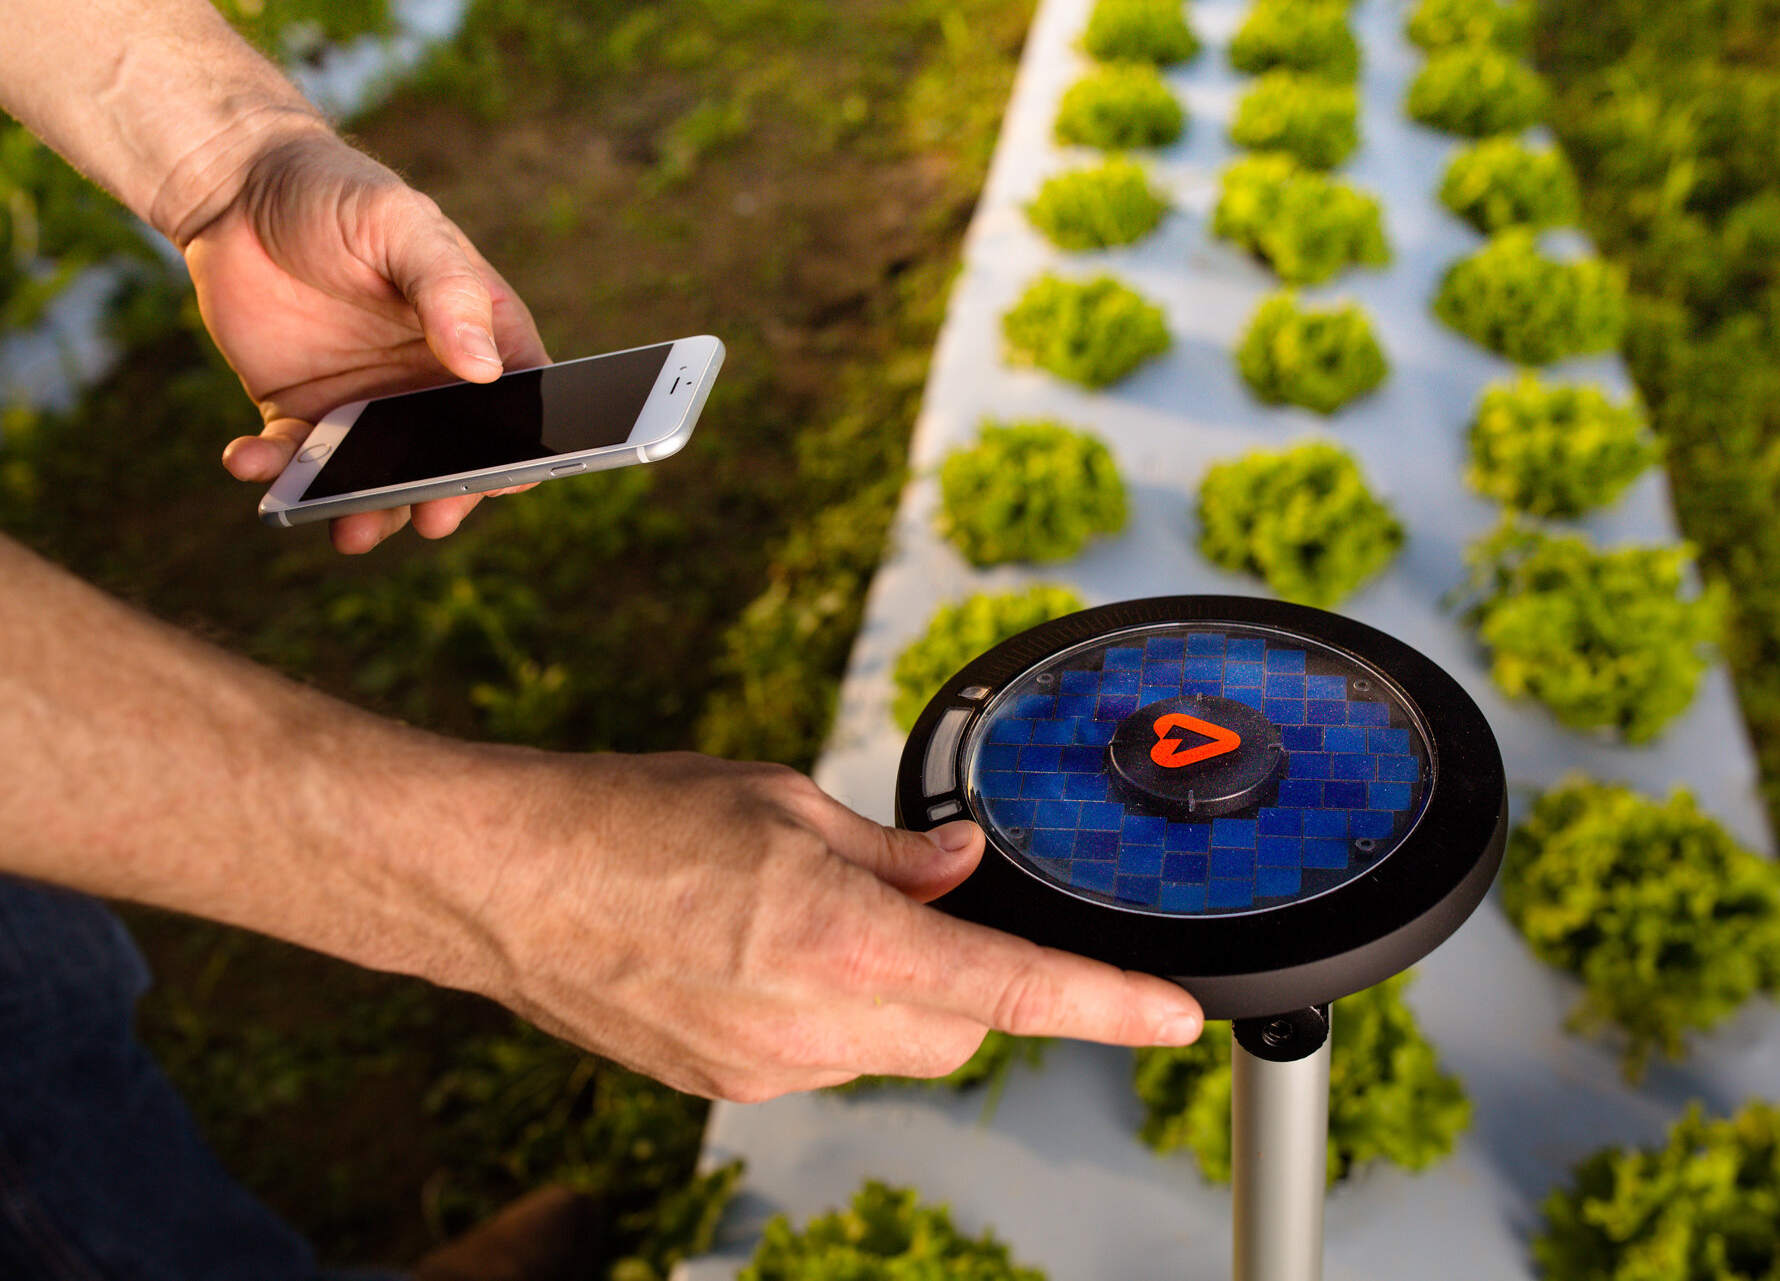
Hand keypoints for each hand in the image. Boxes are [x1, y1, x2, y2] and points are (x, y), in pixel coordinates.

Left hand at [182, 127, 549, 553]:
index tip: (506, 480)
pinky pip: (295, 460)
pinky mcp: (302, 413)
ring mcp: (366, 405)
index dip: (520, 449)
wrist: (235, 188)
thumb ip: (447, 290)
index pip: (516, 405)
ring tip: (345, 528)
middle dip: (444, 495)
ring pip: (377, 476)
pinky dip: (274, 472)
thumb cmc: (337, 193)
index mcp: (476, 338)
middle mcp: (428, 383)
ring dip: (365, 508)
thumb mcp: (402, 227)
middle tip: (430, 517)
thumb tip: (484, 369)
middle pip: (451, 457)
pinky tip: (250, 463)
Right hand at [457, 752, 1205, 1101]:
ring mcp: (766, 1071)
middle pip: (961, 1030)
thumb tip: (958, 870)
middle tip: (919, 901)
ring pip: (893, 1048)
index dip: (1105, 1008)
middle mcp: (812, 1029)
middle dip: (968, 976)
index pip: (1011, 991)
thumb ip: (891, 854)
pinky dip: (829, 1009)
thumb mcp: (781, 802)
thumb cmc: (625, 822)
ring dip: (894, 991)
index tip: (1169, 1016)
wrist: (500, 883)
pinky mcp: (727, 1086)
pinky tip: (764, 951)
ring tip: (808, 914)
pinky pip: (824, 1058)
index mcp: (842, 945)